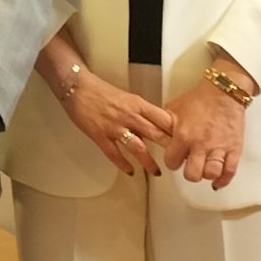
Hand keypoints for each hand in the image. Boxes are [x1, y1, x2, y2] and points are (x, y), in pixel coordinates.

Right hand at [56, 68, 173, 177]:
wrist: (76, 87)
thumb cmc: (100, 91)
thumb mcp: (127, 98)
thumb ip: (141, 113)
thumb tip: (156, 127)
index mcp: (137, 104)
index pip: (163, 119)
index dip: (176, 131)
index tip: (184, 141)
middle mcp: (129, 116)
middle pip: (155, 134)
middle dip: (169, 148)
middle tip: (178, 160)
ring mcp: (114, 127)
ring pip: (137, 147)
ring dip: (148, 162)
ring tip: (156, 172)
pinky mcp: (100, 135)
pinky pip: (114, 154)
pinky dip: (123, 164)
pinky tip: (130, 171)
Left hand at [162, 71, 248, 190]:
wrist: (223, 92)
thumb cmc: (199, 99)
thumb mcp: (173, 109)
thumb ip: (164, 124)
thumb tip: (154, 132)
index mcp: (183, 135)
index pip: (172, 162)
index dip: (172, 162)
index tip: (175, 159)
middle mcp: (201, 145)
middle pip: (192, 174)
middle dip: (189, 173)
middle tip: (190, 166)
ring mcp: (219, 148)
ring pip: (211, 174)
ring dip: (206, 174)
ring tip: (204, 168)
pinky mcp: (234, 149)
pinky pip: (229, 171)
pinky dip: (223, 180)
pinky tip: (216, 181)